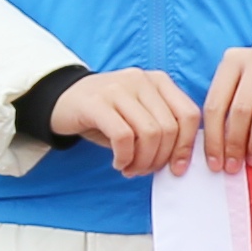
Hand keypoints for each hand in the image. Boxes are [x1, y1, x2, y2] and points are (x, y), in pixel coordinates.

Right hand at [45, 69, 198, 177]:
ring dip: (143, 161)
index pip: (189, 114)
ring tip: (131, 169)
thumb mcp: (140, 115)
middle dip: (160, 159)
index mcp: (159, 81)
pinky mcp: (96, 102)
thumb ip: (162, 128)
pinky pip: (123, 136)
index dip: (186, 146)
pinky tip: (118, 163)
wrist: (62, 100)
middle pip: (169, 128)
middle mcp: (141, 80)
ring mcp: (118, 88)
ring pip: (149, 133)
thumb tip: (181, 161)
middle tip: (145, 170)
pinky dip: (125, 157)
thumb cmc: (107, 115)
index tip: (177, 169)